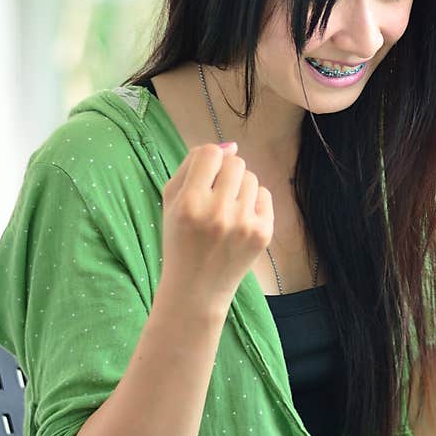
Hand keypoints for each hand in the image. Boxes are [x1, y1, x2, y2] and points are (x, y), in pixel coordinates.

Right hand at [160, 142, 273, 309]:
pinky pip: (264, 195)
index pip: (210, 154)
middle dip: (226, 172)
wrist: (196, 289)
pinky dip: (253, 202)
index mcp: (190, 204)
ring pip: (251, 178)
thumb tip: (231, 146)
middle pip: (235, 162)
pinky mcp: (263, 233)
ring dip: (239, 187)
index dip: (208, 160)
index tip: (204, 176)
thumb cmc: (180, 240)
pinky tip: (239, 220)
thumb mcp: (171, 202)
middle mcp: (218, 213)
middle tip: (216, 194)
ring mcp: (244, 224)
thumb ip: (193, 166)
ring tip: (226, 210)